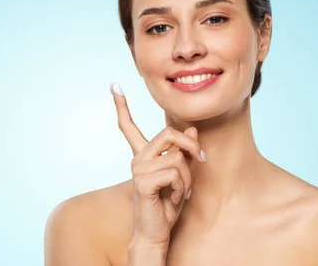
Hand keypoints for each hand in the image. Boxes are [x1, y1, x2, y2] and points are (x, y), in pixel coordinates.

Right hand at [110, 83, 205, 247]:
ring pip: (178, 158)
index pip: (128, 126)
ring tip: (180, 192)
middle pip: (169, 134)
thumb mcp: (182, 175)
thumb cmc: (167, 205)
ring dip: (188, 178)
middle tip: (203, 159)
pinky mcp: (142, 181)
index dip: (121, 106)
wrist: (157, 232)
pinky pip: (174, 173)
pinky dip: (182, 187)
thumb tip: (193, 130)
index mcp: (143, 155)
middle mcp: (137, 159)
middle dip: (191, 147)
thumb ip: (184, 153)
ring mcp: (138, 169)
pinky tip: (173, 198)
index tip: (114, 85)